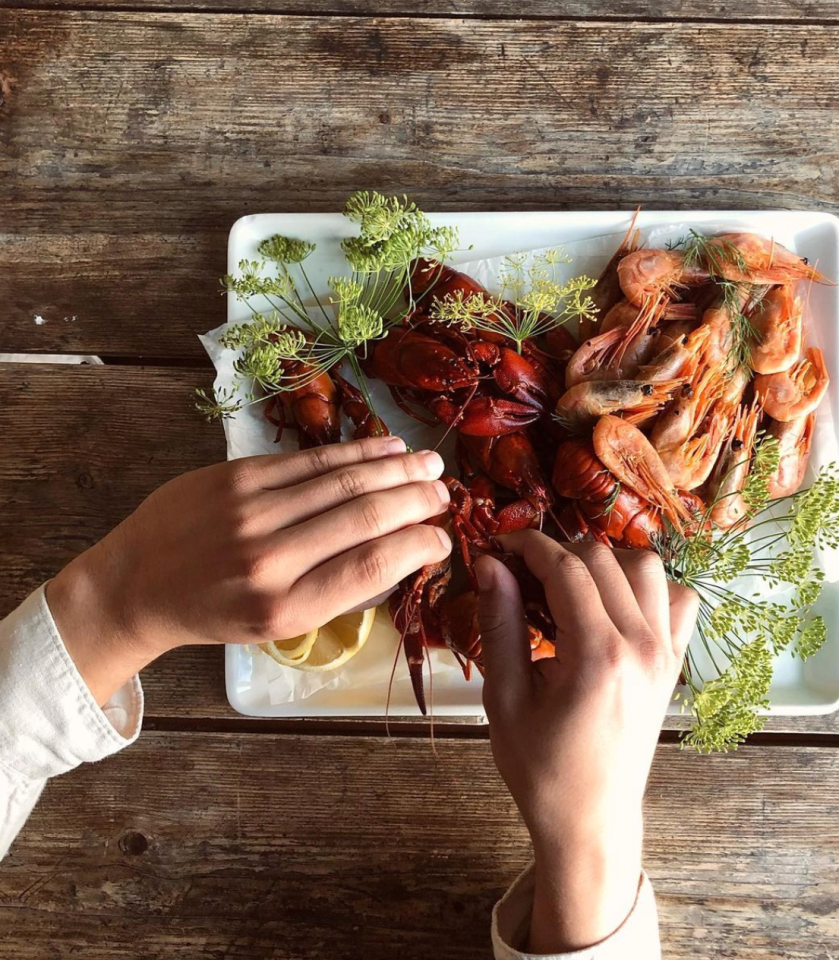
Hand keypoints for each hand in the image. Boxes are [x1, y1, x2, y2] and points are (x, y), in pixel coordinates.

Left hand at [47, 436, 451, 703]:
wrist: (139, 582)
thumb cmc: (216, 610)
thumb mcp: (277, 624)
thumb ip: (335, 590)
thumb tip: (400, 551)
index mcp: (286, 607)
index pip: (371, 568)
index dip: (417, 547)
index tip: (443, 538)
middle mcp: (270, 558)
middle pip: (364, 517)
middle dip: (415, 501)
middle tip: (446, 493)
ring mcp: (251, 511)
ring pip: (341, 480)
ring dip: (395, 469)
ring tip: (430, 464)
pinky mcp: (236, 477)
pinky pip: (309, 459)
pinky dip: (354, 451)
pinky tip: (385, 448)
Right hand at [476, 532, 696, 953]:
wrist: (591, 820)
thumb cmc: (540, 768)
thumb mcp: (505, 698)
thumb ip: (500, 624)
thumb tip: (489, 563)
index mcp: (597, 656)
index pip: (566, 567)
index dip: (527, 545)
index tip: (499, 544)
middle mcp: (643, 645)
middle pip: (602, 558)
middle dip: (556, 551)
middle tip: (521, 571)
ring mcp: (666, 652)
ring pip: (645, 565)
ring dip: (603, 562)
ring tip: (567, 585)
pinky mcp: (675, 662)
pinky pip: (678, 598)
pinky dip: (648, 586)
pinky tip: (614, 604)